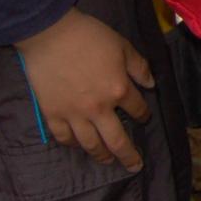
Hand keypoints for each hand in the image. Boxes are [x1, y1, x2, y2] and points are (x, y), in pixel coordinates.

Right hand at [14, 8, 154, 170]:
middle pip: (117, 140)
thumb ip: (139, 67)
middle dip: (128, 155)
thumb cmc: (89, 36)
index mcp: (119, 90)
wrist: (50, 34)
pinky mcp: (52, 114)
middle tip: (135, 166)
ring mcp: (74, 114)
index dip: (143, 114)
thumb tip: (151, 84)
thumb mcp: (122, 46)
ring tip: (108, 162)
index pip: (137, 109)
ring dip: (102, 156)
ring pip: (91, 144)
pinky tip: (79, 146)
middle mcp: (99, 108)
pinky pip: (65, 138)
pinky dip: (73, 145)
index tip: (144, 117)